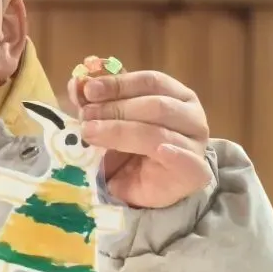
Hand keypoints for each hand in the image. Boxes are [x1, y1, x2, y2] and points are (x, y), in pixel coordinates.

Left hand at [67, 65, 211, 208]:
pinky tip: (160, 151)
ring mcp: (195, 145)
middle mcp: (191, 117)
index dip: (119, 84)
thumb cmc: (129, 149)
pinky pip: (187, 161)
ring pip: (160, 132)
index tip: (89, 90)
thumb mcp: (109, 121)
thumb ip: (96, 102)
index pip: (151, 82)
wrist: (142, 189)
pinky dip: (174, 154)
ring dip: (121, 131)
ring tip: (92, 133)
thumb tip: (77, 83)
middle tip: (85, 116)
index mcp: (176, 95)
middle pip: (156, 105)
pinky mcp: (194, 173)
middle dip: (115, 109)